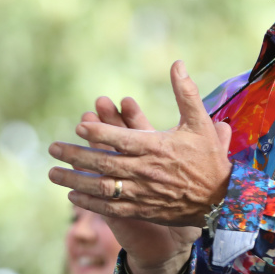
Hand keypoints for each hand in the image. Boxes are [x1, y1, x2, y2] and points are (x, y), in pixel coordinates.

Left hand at [48, 61, 232, 273]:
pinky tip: (73, 196)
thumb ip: (186, 94)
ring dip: (75, 180)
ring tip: (53, 173)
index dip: (99, 132)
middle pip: (103, 163)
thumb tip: (177, 64)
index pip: (121, 139)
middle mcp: (146, 171)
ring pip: (102, 187)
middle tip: (52, 148)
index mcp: (157, 147)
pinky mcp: (143, 210)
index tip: (79, 126)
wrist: (222, 201)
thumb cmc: (209, 160)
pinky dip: (90, 203)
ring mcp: (142, 193)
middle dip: (75, 155)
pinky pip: (111, 208)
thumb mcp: (200, 123)